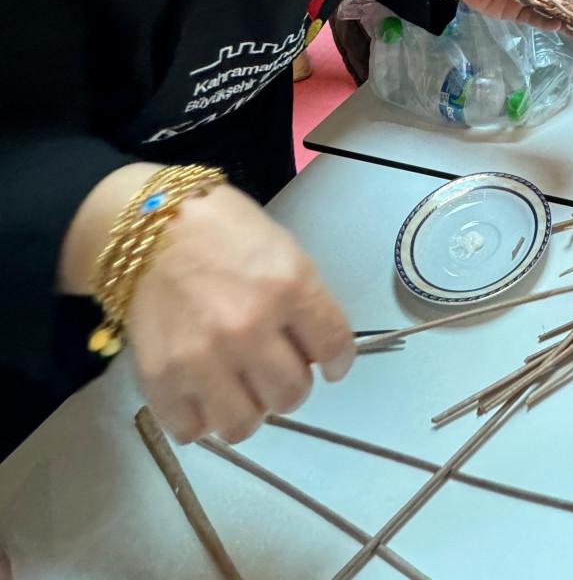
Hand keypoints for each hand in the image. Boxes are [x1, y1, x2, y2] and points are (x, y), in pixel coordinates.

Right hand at [126, 185, 353, 444]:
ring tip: (237, 385)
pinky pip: (192, 429)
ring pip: (244, 423)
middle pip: (292, 394)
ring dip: (247, 408)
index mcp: (288, 287)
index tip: (329, 364)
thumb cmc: (223, 231)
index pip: (334, 347)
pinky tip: (201, 393)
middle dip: (289, 383)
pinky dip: (200, 418)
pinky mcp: (160, 379)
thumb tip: (316, 351)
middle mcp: (249, 327)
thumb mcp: (283, 250)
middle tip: (274, 367)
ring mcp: (202, 357)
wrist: (147, 229)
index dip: (337, 360)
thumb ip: (304, 302)